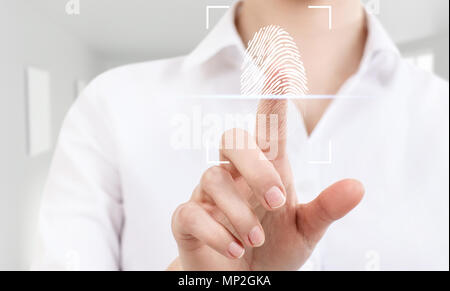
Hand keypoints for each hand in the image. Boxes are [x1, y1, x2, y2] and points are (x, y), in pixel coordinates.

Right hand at [170, 99, 363, 269]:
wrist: (243, 281)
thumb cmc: (272, 249)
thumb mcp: (305, 231)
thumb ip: (326, 209)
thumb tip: (359, 186)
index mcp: (265, 172)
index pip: (266, 128)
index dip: (271, 100)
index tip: (280, 71)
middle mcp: (234, 177)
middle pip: (232, 141)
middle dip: (255, 166)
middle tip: (277, 199)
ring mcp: (207, 197)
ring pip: (212, 178)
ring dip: (239, 211)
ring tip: (256, 239)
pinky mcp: (187, 221)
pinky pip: (190, 212)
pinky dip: (215, 232)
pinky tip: (236, 249)